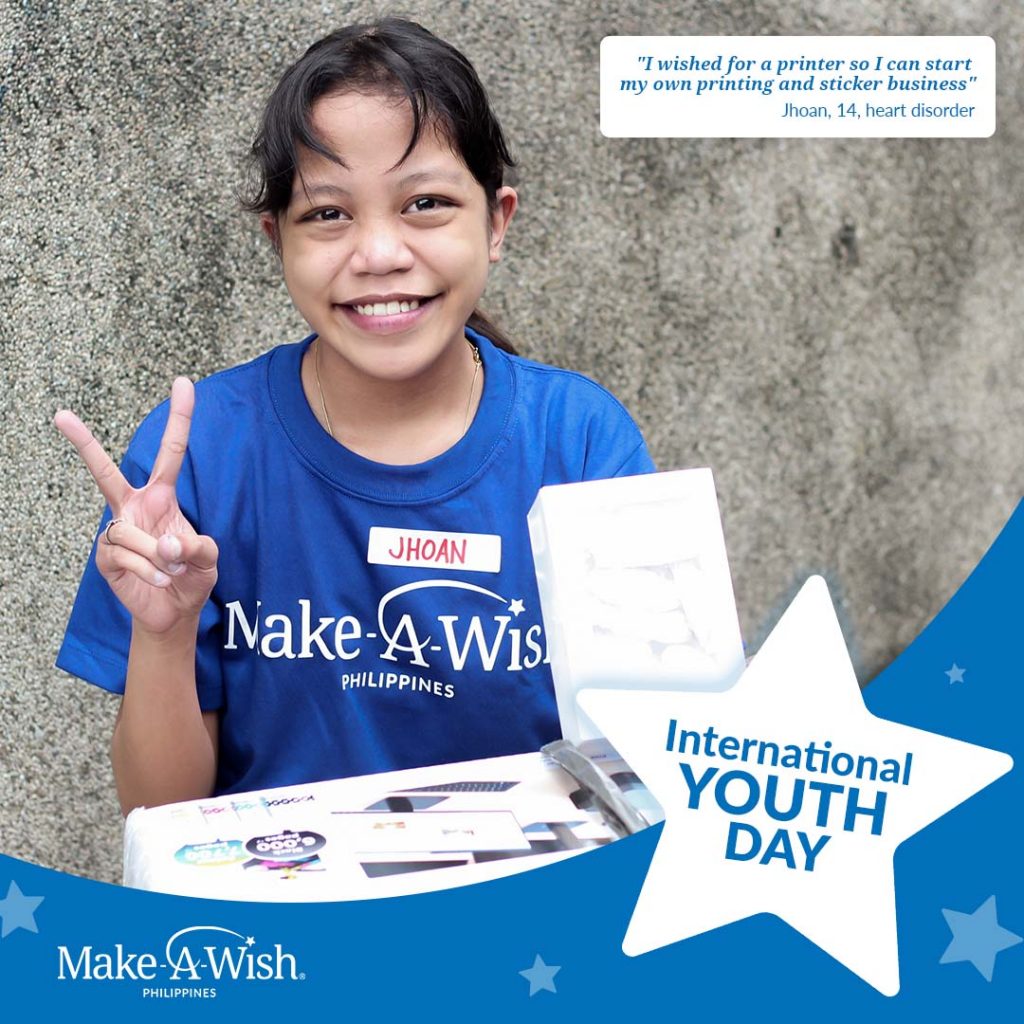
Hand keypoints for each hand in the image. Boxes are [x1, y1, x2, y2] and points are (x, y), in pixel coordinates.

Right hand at [55, 377, 218, 635]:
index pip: (171, 453)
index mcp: (161, 497)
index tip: (184, 382)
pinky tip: (159, 580)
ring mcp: (116, 531)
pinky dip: (150, 571)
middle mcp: (133, 508)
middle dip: (83, 444)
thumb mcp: (208, 558)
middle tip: (60, 414)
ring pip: (132, 534)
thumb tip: (166, 544)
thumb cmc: (190, 576)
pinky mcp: (105, 558)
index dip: (179, 418)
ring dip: (159, 557)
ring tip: (171, 571)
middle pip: (105, 472)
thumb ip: (197, 547)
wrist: (174, 612)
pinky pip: (126, 556)